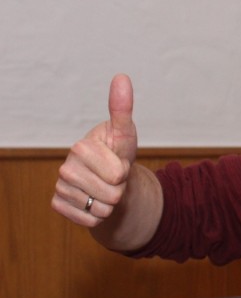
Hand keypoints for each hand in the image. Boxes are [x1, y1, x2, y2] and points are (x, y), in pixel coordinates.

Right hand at [52, 74, 138, 226]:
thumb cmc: (117, 152)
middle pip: (112, 194)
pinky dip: (98, 215)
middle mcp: (65, 167)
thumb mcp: (125, 134)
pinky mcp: (58, 205)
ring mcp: (60, 187)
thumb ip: (122, 108)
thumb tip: (121, 77)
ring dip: (110, 202)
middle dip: (119, 188)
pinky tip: (93, 200)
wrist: (107, 179)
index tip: (118, 162)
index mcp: (81, 147)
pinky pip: (90, 220)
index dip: (125, 171)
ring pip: (102, 209)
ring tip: (104, 187)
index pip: (118, 174)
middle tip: (113, 177)